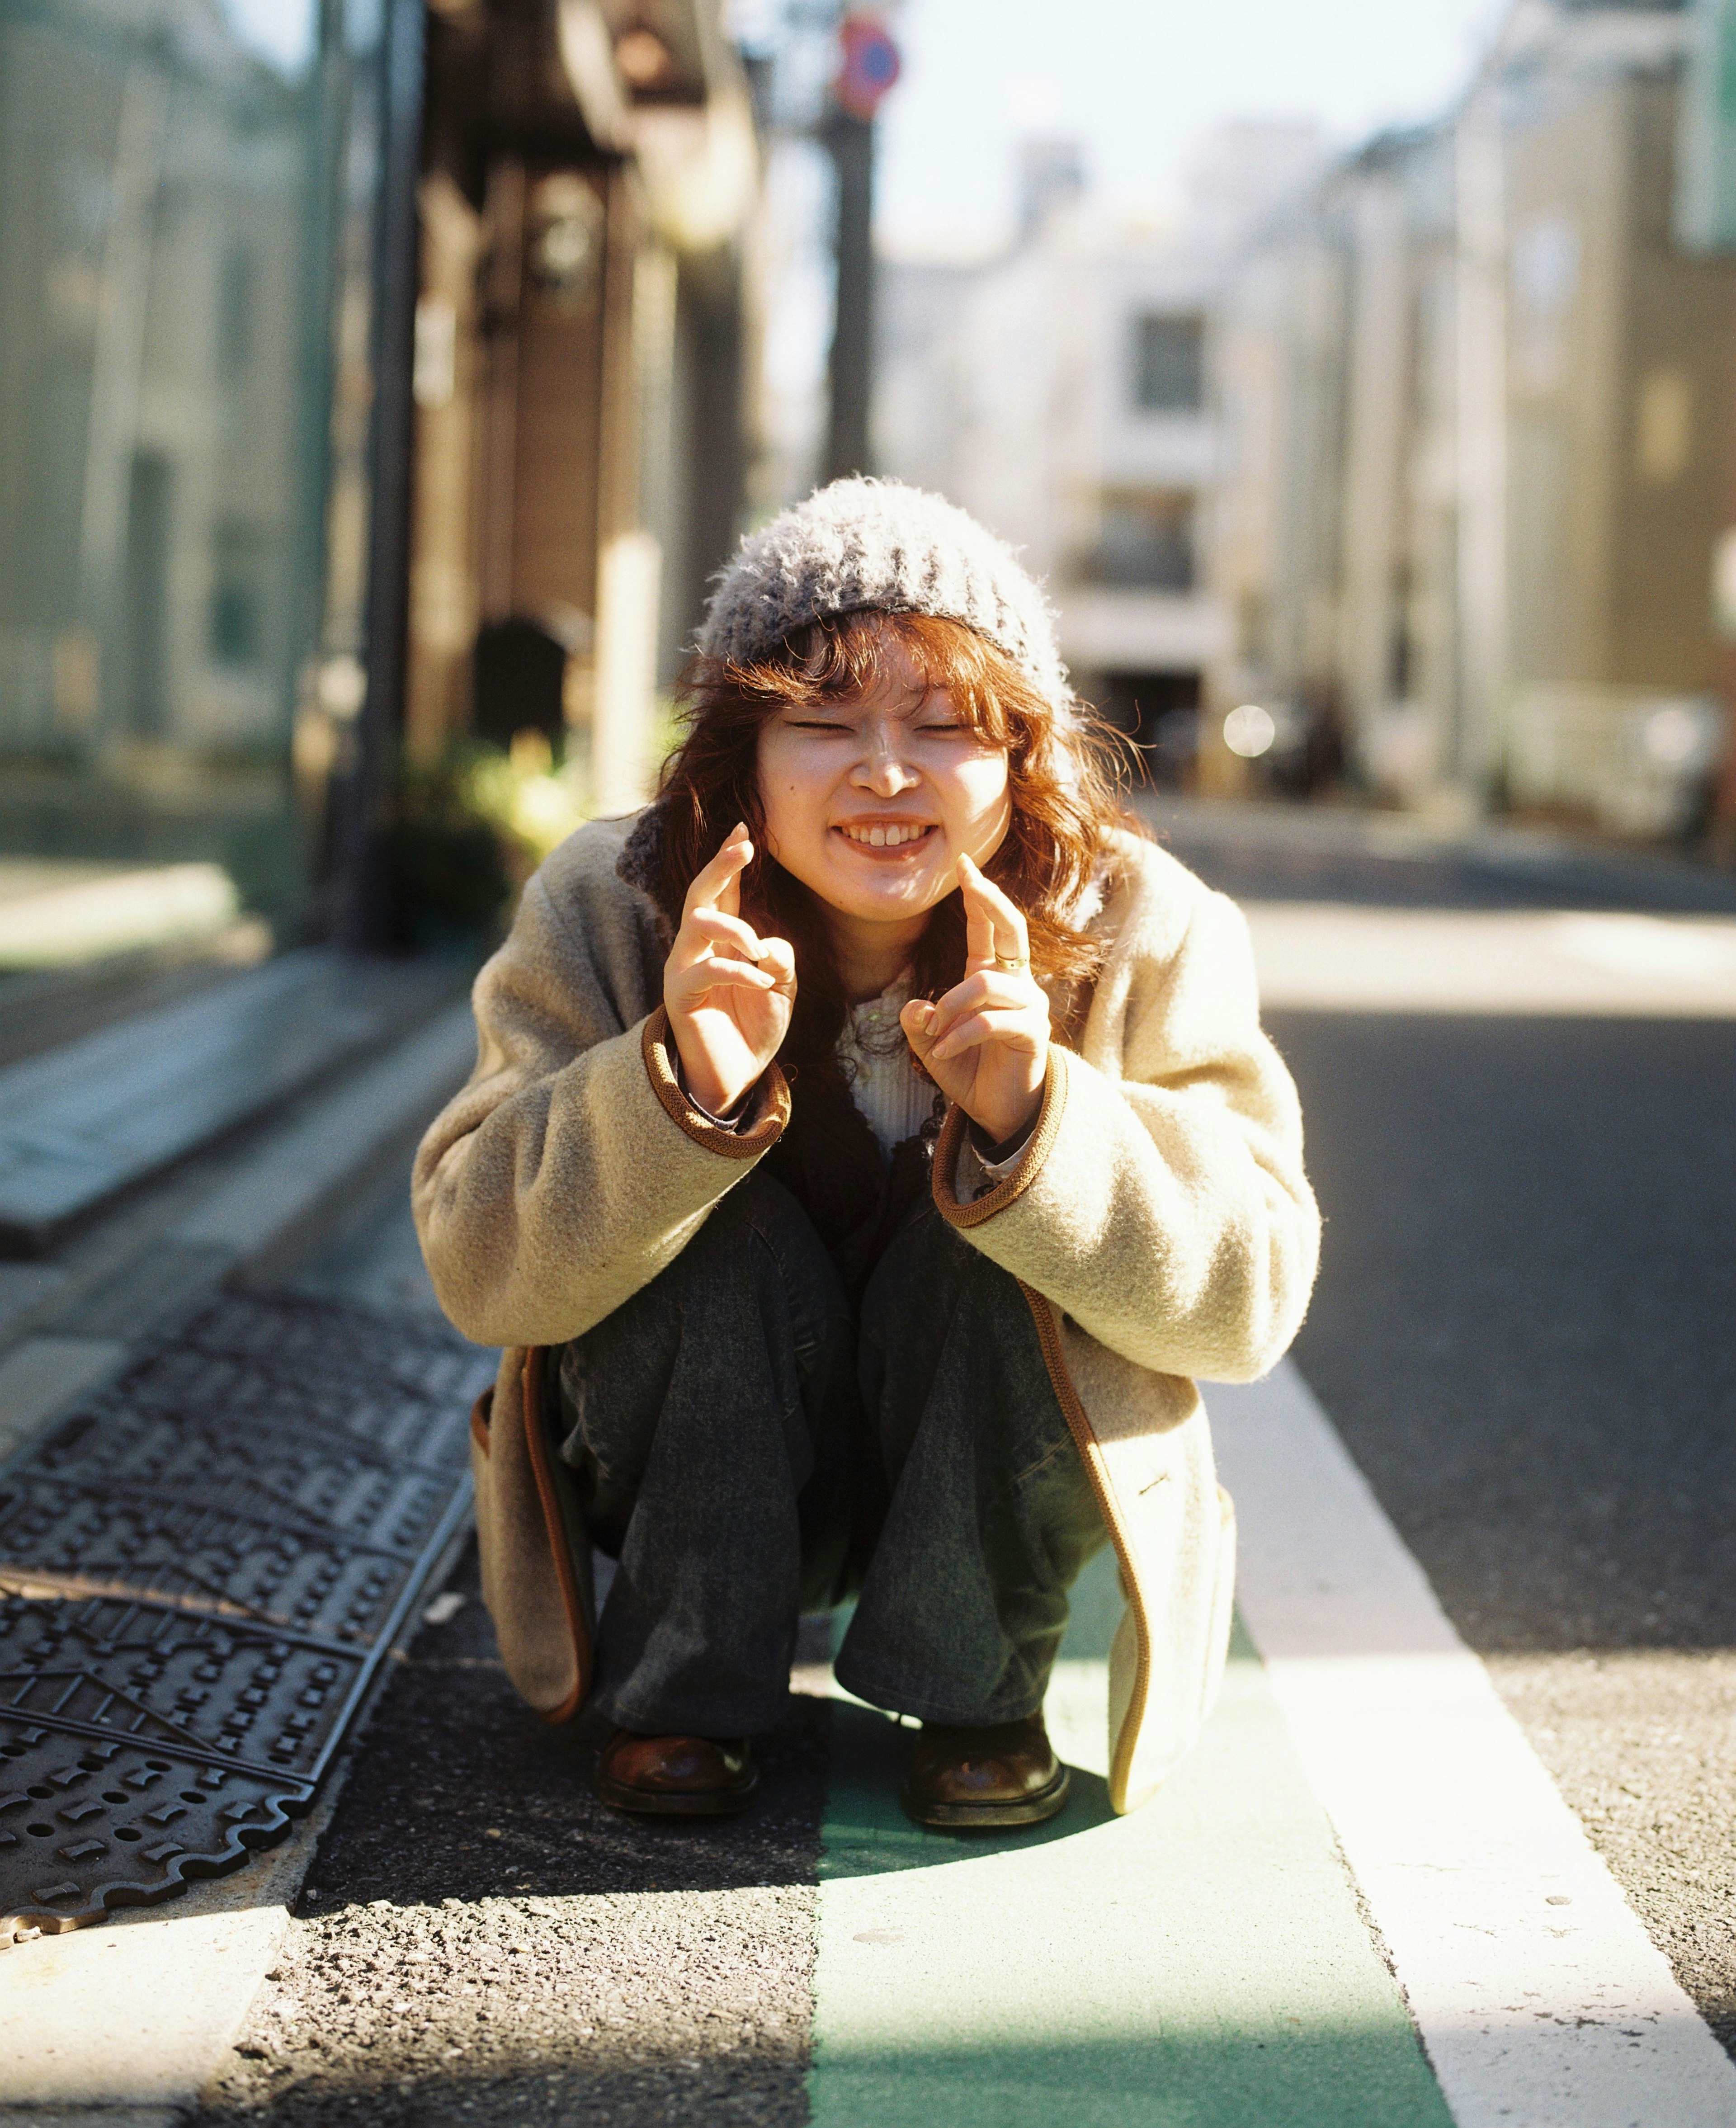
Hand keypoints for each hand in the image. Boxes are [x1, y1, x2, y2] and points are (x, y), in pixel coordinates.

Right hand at [664, 824, 796, 1116]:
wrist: (735, 1075)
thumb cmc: (754, 1027)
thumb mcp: (781, 987)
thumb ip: (780, 957)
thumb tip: (768, 941)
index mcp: (723, 938)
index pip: (724, 889)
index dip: (731, 857)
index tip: (745, 827)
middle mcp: (698, 945)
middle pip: (702, 892)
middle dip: (721, 865)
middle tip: (744, 845)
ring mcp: (685, 967)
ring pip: (700, 922)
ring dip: (736, 929)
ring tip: (759, 952)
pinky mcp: (680, 994)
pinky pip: (707, 969)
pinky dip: (741, 972)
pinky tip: (763, 983)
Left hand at [900, 852, 1048, 1145]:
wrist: (997, 1112)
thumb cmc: (969, 1070)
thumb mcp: (932, 1044)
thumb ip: (920, 1023)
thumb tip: (916, 1008)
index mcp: (993, 976)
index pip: (991, 927)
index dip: (980, 895)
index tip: (964, 863)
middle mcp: (1017, 983)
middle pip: (1012, 929)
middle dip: (990, 900)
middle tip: (970, 879)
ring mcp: (1030, 1006)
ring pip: (985, 984)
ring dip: (950, 1005)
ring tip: (935, 1032)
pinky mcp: (1033, 1033)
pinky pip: (990, 1021)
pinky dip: (960, 1034)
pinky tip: (944, 1050)